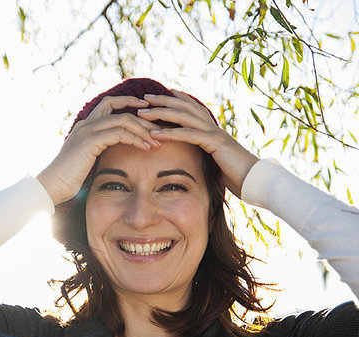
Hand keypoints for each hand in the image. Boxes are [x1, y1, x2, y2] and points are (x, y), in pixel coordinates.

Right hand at [37, 96, 161, 205]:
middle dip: (141, 116)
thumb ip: (99, 152)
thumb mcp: (86, 161)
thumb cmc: (68, 179)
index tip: (147, 112)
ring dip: (143, 129)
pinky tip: (145, 147)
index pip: (109, 104)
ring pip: (122, 120)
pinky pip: (119, 133)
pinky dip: (135, 138)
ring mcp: (87, 131)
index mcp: (85, 126)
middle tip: (158, 128)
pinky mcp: (90, 141)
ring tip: (156, 142)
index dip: (129, 103)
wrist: (51, 186)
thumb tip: (116, 154)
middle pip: (118, 107)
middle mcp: (86, 124)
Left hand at [137, 89, 258, 197]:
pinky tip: (155, 133)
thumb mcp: (217, 161)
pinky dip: (170, 133)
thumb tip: (196, 155)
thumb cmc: (236, 174)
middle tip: (145, 97)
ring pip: (183, 117)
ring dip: (161, 113)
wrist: (255, 180)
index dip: (177, 99)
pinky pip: (188, 135)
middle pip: (184, 107)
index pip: (192, 108)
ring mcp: (214, 133)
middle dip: (163, 101)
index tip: (161, 94)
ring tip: (143, 113)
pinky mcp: (214, 143)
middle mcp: (212, 127)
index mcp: (212, 129)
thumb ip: (206, 153)